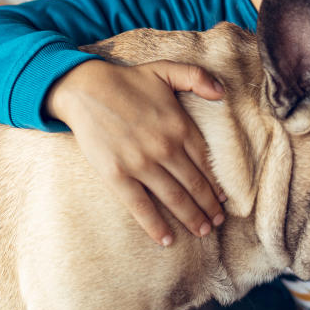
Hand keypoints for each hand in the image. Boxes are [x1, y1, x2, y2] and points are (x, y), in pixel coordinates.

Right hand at [47, 59, 226, 246]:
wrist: (85, 89)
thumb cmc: (127, 80)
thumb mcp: (166, 69)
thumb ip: (197, 77)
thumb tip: (222, 92)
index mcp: (179, 125)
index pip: (206, 162)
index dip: (217, 184)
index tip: (224, 198)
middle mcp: (165, 148)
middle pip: (195, 185)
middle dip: (209, 207)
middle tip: (218, 222)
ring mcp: (141, 163)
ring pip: (174, 199)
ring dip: (191, 218)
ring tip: (202, 231)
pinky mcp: (117, 175)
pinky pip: (140, 207)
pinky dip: (155, 226)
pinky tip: (167, 239)